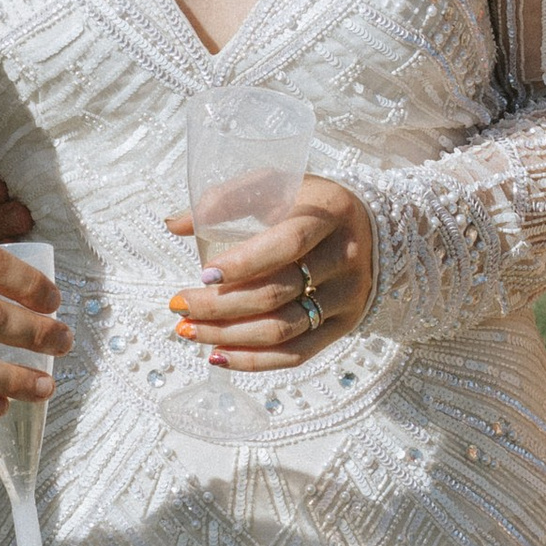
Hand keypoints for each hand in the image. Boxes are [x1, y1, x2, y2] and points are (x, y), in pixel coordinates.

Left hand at [162, 179, 375, 368]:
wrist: (371, 227)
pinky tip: (217, 355)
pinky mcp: (345, 325)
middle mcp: (345, 257)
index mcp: (328, 213)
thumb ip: (226, 199)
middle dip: (219, 306)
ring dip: (227, 336)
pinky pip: (296, 355)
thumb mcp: (275, 184)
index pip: (287, 245)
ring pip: (283, 330)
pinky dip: (252, 361)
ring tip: (188, 330)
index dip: (243, 264)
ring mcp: (348, 296)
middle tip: (179, 306)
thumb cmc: (308, 203)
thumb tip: (175, 224)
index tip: (203, 274)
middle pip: (277, 293)